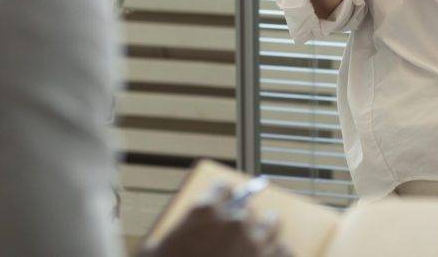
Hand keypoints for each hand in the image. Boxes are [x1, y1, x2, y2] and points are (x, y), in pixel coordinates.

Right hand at [139, 191, 292, 256]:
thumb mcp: (152, 251)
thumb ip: (172, 234)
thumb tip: (182, 234)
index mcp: (204, 211)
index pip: (223, 188)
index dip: (223, 195)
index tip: (225, 199)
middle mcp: (233, 221)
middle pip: (247, 207)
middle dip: (242, 217)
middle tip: (237, 228)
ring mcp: (255, 243)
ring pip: (271, 223)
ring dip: (266, 228)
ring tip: (264, 233)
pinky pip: (284, 251)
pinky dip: (279, 254)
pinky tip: (275, 256)